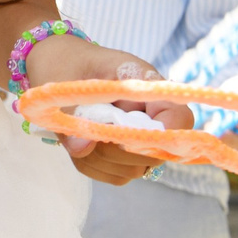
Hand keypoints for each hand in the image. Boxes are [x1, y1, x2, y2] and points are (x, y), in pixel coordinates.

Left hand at [24, 35, 194, 186]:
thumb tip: (82, 149)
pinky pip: (116, 174)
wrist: (56, 63)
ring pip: (134, 169)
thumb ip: (75, 112)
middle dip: (116, 148)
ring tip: (79, 130)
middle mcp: (152, 115)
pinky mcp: (125, 156)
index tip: (124, 133)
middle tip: (86, 127)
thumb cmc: (67, 62)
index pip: (180, 119)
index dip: (161, 135)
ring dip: (100, 159)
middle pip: (155, 153)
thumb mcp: (66, 78)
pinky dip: (93, 166)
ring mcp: (141, 138)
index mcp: (148, 86)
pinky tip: (79, 144)